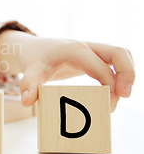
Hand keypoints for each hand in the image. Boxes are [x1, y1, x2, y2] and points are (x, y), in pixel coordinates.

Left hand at [0, 31, 134, 112]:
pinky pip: (116, 61)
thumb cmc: (34, 59)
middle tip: (126, 96)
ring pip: (122, 54)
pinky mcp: (95, 56)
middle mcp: (87, 47)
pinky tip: (115, 92)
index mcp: (74, 51)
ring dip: (128, 73)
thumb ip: (28, 85)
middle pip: (120, 52)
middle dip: (128, 73)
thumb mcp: (29, 71)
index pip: (101, 67)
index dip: (109, 86)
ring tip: (122, 96)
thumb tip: (26, 102)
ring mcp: (93, 49)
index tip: (107, 106)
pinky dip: (121, 73)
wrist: (33, 48)